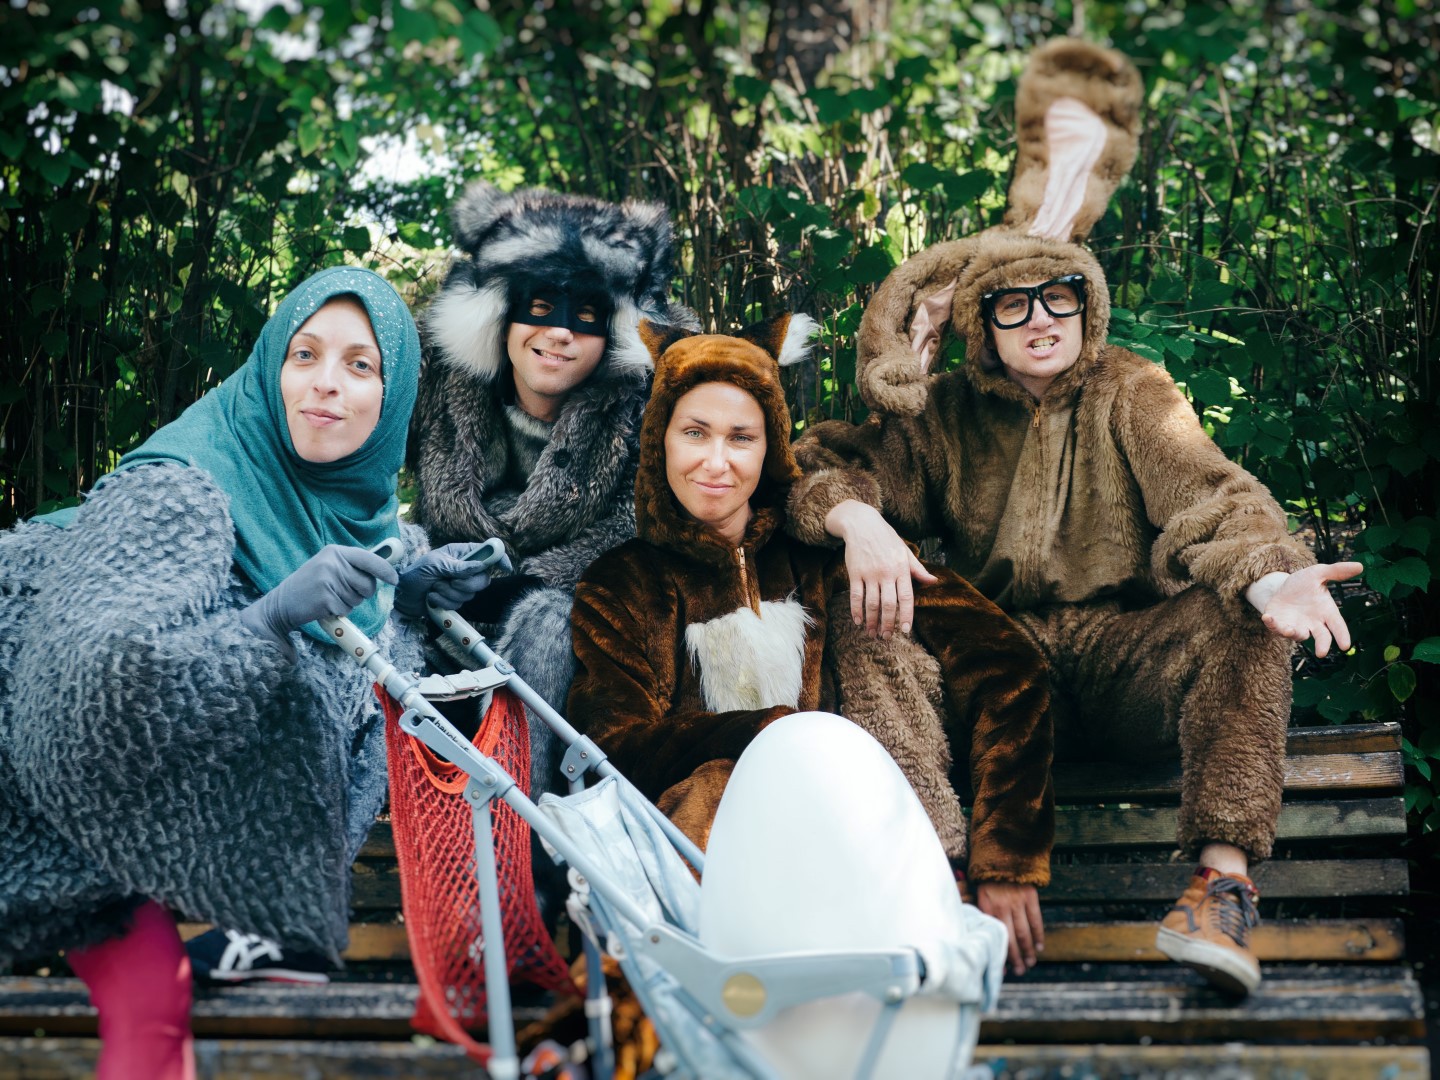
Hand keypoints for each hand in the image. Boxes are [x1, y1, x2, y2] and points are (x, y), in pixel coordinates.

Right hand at [240, 545, 398, 659]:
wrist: (280, 605)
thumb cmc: (309, 587)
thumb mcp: (328, 567)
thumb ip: (351, 566)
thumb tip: (384, 569)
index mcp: (334, 551)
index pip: (368, 558)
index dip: (385, 570)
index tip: (394, 580)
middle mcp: (332, 562)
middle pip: (368, 583)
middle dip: (362, 593)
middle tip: (341, 592)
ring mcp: (328, 580)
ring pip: (358, 599)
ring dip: (348, 604)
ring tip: (328, 598)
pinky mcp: (325, 598)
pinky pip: (346, 610)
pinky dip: (338, 613)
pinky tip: (323, 607)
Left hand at [395, 542, 494, 617]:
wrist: (401, 594)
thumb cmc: (415, 572)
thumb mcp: (435, 565)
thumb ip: (458, 566)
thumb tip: (480, 565)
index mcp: (462, 553)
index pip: (487, 553)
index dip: (499, 558)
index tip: (505, 568)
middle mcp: (465, 568)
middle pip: (484, 579)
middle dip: (466, 584)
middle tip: (451, 581)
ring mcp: (460, 585)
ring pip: (471, 594)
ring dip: (449, 593)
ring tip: (434, 587)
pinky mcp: (454, 600)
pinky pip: (459, 604)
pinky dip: (444, 602)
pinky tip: (432, 598)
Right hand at [825, 500, 937, 636]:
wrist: (862, 524)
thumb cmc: (886, 538)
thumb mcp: (905, 551)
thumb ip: (918, 569)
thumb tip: (934, 582)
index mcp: (901, 569)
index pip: (907, 597)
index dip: (907, 616)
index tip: (906, 631)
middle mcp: (886, 573)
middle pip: (889, 604)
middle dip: (888, 624)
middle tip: (887, 637)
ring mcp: (870, 573)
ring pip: (872, 603)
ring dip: (872, 622)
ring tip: (873, 634)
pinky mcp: (855, 573)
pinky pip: (856, 596)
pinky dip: (856, 611)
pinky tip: (858, 621)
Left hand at [976, 881, 1043, 975]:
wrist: (1004, 851)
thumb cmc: (988, 875)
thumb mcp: (977, 891)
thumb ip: (980, 911)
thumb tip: (980, 933)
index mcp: (986, 906)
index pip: (993, 936)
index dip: (998, 953)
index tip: (1001, 969)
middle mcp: (1002, 906)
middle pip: (1010, 938)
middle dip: (1015, 958)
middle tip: (1019, 971)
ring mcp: (1017, 901)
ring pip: (1023, 932)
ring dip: (1027, 950)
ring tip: (1030, 963)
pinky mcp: (1030, 896)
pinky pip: (1035, 919)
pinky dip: (1038, 934)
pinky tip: (1039, 947)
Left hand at [1259, 561, 1363, 658]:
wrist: (1281, 586)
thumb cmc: (1304, 583)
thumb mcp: (1318, 573)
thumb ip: (1337, 571)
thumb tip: (1360, 565)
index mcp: (1326, 612)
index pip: (1337, 625)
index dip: (1342, 635)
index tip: (1346, 646)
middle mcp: (1313, 623)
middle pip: (1321, 637)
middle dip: (1322, 645)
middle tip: (1322, 653)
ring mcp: (1295, 625)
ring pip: (1297, 635)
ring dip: (1293, 633)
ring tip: (1289, 629)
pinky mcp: (1278, 624)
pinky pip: (1275, 627)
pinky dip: (1272, 624)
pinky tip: (1267, 617)